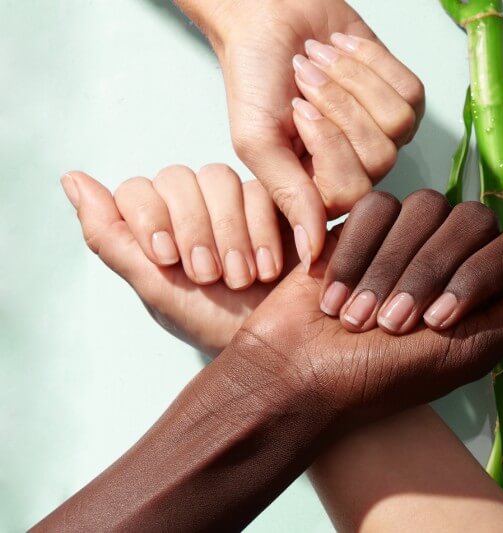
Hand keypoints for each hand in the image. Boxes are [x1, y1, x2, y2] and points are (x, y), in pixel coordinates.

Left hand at [60, 166, 297, 355]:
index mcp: (154, 224)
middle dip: (193, 229)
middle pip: (177, 179)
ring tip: (242, 277)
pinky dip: (261, 230)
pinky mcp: (271, 201)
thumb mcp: (155, 286)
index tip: (169, 261)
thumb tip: (71, 178)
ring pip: (218, 178)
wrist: (273, 340)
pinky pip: (258, 190)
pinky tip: (267, 267)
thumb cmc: (210, 320)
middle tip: (209, 276)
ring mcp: (230, 200)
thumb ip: (110, 235)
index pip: (136, 190)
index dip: (150, 219)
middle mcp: (189, 205)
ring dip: (228, 231)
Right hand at [177, 0, 424, 268]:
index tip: (295, 110)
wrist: (269, 18)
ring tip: (320, 59)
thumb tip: (311, 255)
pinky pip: (410, 92)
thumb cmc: (255, 80)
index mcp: (320, 190)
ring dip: (353, 80)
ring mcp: (384, 135)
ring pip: (397, 123)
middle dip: (339, 105)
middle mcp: (358, 169)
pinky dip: (372, 61)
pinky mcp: (403, 98)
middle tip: (305, 77)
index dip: (327, 143)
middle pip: (380, 159)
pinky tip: (342, 50)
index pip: (350, 192)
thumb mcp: (258, 143)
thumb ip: (288, 197)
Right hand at [230, 189, 502, 419]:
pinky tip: (335, 293)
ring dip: (388, 266)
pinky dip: (356, 251)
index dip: (474, 277)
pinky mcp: (363, 222)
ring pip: (423, 206)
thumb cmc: (382, 377)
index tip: (436, 322)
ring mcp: (408, 235)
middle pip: (469, 219)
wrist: (299, 375)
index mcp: (485, 288)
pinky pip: (376, 206)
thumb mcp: (470, 354)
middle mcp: (453, 254)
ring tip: (358, 316)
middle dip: (428, 272)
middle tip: (392, 324)